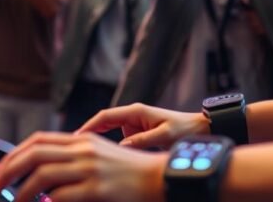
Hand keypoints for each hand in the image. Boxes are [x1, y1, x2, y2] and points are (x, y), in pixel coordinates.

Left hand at [0, 132, 166, 201]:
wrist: (159, 178)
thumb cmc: (129, 170)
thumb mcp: (100, 153)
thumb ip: (74, 155)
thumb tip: (43, 166)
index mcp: (82, 139)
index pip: (38, 140)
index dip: (13, 155)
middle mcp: (83, 150)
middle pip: (33, 155)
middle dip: (6, 173)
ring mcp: (90, 169)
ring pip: (41, 176)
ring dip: (20, 193)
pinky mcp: (97, 189)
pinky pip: (60, 196)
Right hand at [77, 103, 208, 149]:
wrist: (200, 129)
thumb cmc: (184, 129)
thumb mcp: (164, 135)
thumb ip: (142, 140)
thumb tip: (121, 147)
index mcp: (136, 111)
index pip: (105, 116)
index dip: (89, 126)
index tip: (75, 138)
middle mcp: (133, 115)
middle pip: (103, 123)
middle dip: (88, 135)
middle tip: (72, 150)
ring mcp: (134, 124)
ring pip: (109, 132)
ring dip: (99, 142)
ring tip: (85, 157)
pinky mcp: (137, 133)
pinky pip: (118, 139)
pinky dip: (110, 148)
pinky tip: (104, 160)